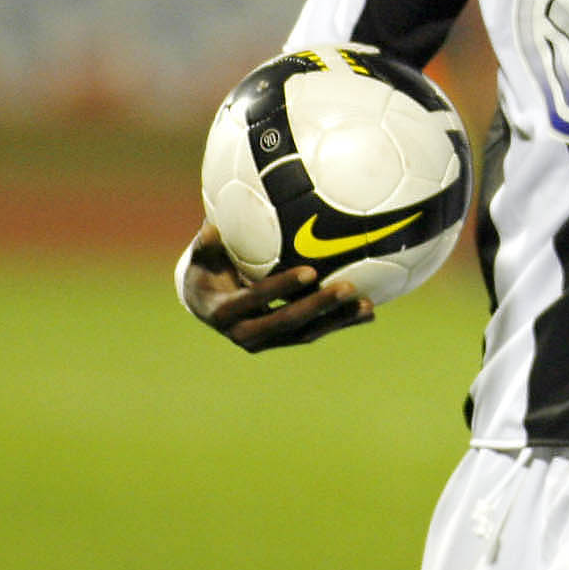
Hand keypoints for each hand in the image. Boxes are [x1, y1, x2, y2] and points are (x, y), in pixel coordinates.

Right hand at [180, 222, 372, 351]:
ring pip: (306, 334)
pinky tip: (368, 312)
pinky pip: (313, 333)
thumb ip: (206, 244)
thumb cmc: (206, 269)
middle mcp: (244, 333)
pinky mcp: (283, 342)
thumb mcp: (200, 258)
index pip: (256, 298)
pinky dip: (340, 323)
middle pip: (287, 322)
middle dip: (319, 307)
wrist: (205, 304)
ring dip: (338, 320)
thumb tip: (212, 227)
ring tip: (368, 305)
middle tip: (347, 288)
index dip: (283, 287)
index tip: (311, 271)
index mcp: (223, 312)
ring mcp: (266, 342)